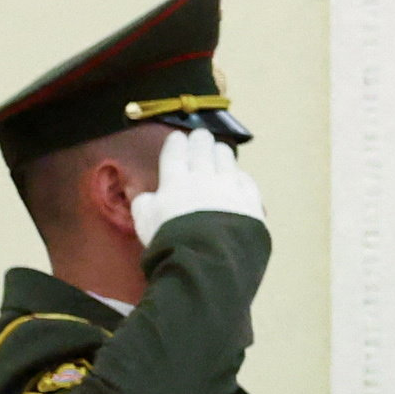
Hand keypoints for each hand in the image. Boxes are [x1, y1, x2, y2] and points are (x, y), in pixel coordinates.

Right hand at [134, 126, 266, 242]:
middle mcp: (203, 177)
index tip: (178, 137)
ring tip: (220, 149)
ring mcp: (229, 188)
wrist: (207, 257)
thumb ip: (143, 204)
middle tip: (201, 136)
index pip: (175, 152)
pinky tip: (239, 176)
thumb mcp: (145, 221)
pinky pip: (246, 181)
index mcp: (175, 180)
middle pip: (203, 150)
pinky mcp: (250, 202)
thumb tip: (146, 196)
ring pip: (226, 160)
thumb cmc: (170, 240)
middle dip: (200, 140)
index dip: (177, 142)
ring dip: (221, 152)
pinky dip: (241, 175)